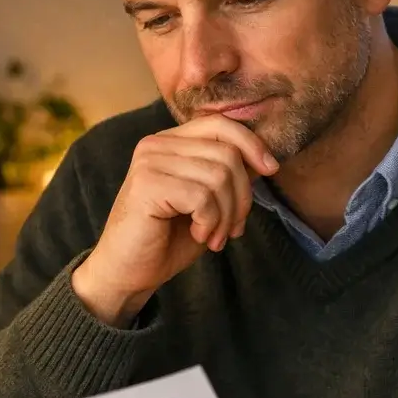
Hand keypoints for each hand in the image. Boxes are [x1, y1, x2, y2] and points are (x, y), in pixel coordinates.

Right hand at [72, 115, 277, 325]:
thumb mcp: (207, 203)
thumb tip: (264, 160)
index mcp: (170, 142)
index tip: (271, 170)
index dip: (252, 144)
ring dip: (226, 215)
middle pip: (227, 153)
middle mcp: (156, 144)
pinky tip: (199, 235)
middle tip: (231, 229)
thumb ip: (227, 177)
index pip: (220, 124)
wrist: (127, 273)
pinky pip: (202, 196)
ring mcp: (149, 162)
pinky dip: (210, 221)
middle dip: (241, 196)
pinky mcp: (146, 185)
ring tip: (214, 236)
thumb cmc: (166, 240)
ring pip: (219, 176)